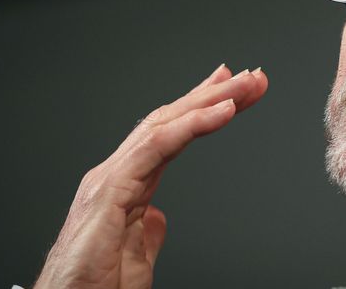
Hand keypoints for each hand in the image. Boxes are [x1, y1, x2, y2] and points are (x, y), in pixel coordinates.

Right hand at [33, 64, 267, 288]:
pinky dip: (192, 124)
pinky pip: (156, 146)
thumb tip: (158, 217)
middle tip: (253, 77)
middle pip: (170, 120)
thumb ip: (146, 230)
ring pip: (164, 124)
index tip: (233, 92)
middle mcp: (116, 174)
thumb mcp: (134, 257)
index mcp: (126, 185)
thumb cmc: (93, 288)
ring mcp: (109, 178)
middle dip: (213, 94)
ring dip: (210, 100)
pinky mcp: (108, 191)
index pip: (169, 135)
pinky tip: (223, 111)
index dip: (201, 109)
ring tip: (245, 85)